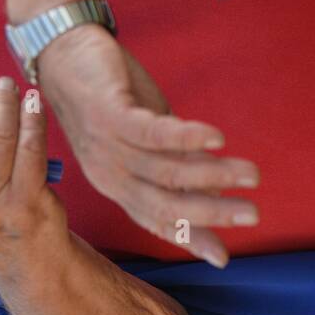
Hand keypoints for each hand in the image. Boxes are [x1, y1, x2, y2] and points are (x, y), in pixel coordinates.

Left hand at [36, 23, 258, 267]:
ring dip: (211, 173)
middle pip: (163, 204)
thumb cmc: (109, 101)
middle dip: (210, 213)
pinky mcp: (107, 113)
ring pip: (164, 170)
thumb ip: (175, 167)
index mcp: (116, 184)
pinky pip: (149, 132)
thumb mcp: (144, 141)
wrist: (62, 56)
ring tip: (251, 173)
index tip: (224, 259)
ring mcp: (106, 145)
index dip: (189, 238)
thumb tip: (216, 195)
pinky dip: (183, 138)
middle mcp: (109, 173)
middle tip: (253, 215)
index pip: (155, 219)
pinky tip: (215, 138)